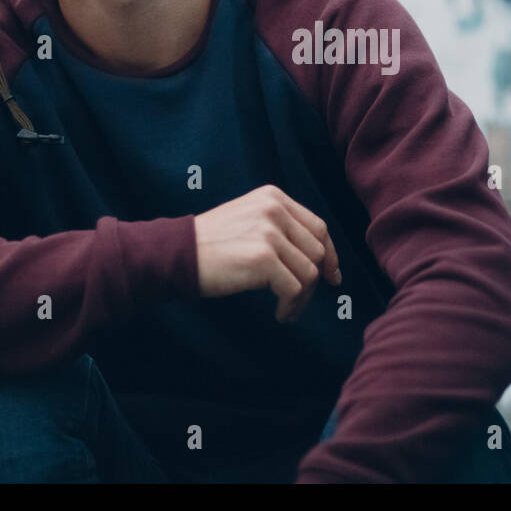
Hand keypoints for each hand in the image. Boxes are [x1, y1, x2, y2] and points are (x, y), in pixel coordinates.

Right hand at [193, 184, 341, 323]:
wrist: (177, 254)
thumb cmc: (211, 245)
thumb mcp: (249, 220)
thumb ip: (281, 228)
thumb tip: (322, 260)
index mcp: (274, 197)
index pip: (318, 227)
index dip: (330, 254)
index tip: (332, 277)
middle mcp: (275, 209)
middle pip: (318, 251)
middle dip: (315, 281)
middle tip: (299, 302)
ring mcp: (269, 232)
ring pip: (310, 272)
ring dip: (302, 298)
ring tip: (286, 310)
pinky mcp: (263, 257)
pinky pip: (294, 288)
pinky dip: (291, 306)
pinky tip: (279, 313)